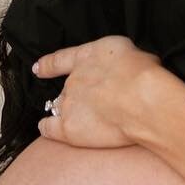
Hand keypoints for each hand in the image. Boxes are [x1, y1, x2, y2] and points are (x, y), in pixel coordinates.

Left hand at [32, 35, 163, 148]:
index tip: (39, 69)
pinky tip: (47, 129)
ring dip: (69, 112)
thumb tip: (130, 70)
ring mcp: (69, 103)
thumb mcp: (136, 54)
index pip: (61, 60)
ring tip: (86, 120)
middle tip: (98, 106)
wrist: (141, 98)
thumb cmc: (145, 76)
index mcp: (89, 57)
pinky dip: (47, 128)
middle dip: (78, 97)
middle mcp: (74, 79)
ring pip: (60, 107)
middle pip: (68, 89)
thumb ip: (124, 63)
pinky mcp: (69, 127)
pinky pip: (49, 128)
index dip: (48, 65)